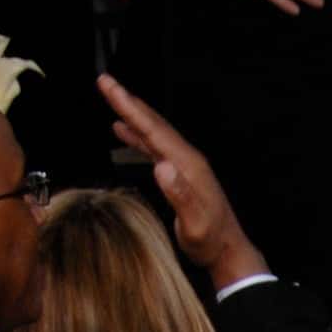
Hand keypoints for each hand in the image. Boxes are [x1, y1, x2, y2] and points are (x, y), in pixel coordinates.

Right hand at [96, 73, 266, 285]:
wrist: (227, 250)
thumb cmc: (211, 240)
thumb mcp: (195, 222)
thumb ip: (180, 195)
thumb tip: (162, 166)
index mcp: (188, 165)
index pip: (154, 130)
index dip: (130, 107)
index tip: (110, 86)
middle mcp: (187, 160)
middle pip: (153, 124)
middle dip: (128, 101)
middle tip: (104, 81)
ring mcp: (184, 166)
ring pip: (153, 133)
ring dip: (132, 115)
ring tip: (112, 97)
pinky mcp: (180, 174)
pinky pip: (154, 147)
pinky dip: (138, 135)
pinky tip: (125, 131)